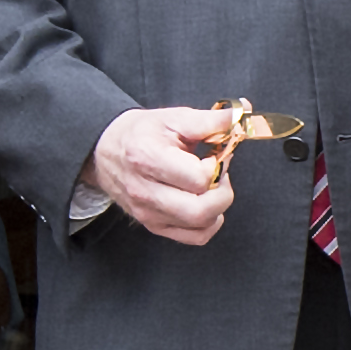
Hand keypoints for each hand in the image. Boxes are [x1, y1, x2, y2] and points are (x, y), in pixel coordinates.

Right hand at [90, 105, 244, 246]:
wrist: (106, 150)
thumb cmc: (142, 133)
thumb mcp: (174, 118)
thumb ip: (212, 119)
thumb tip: (244, 112)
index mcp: (148, 158)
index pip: (198, 179)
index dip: (215, 167)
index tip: (211, 157)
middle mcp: (145, 191)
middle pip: (200, 210)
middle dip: (223, 193)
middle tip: (219, 175)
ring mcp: (148, 213)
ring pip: (200, 227)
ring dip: (217, 207)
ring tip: (210, 187)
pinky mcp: (153, 225)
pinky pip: (194, 238)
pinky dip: (209, 224)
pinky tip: (206, 204)